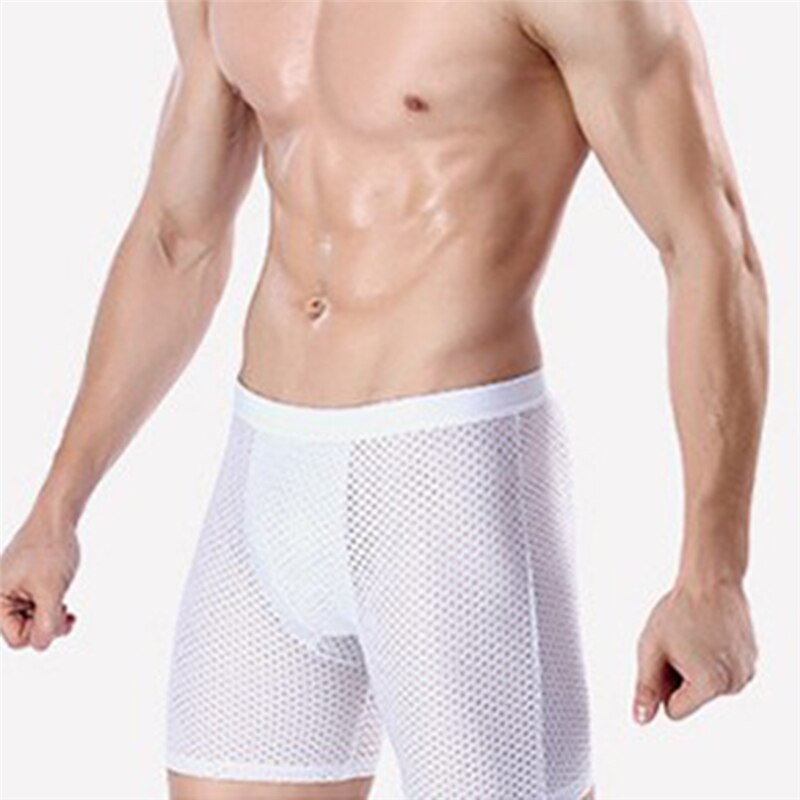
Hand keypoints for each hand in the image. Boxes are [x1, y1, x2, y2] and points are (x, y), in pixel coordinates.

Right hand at [0, 508, 79, 650]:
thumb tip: (40, 646)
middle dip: (47, 626)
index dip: (40, 632)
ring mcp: (14, 591)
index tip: (59, 616)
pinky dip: (52, 609)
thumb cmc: (51, 550)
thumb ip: (45, 621)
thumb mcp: (50, 589)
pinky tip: (65, 606)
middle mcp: (1, 597)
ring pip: (33, 621)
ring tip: (67, 610)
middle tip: (68, 615)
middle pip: (24, 632)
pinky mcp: (26, 586)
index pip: (16, 638)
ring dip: (52, 618)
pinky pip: (37, 609)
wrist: (56, 518)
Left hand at [633, 579, 757, 722]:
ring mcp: (747, 672)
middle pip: (691, 698)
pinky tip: (708, 635)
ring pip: (706, 686)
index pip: (674, 710)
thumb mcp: (651, 650)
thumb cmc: (677, 613)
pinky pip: (721, 672)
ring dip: (695, 668)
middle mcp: (735, 684)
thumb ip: (646, 688)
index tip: (667, 656)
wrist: (709, 582)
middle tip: (680, 643)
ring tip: (694, 637)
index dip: (663, 684)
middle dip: (680, 677)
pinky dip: (711, 659)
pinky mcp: (751, 660)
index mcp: (710, 685)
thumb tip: (641, 719)